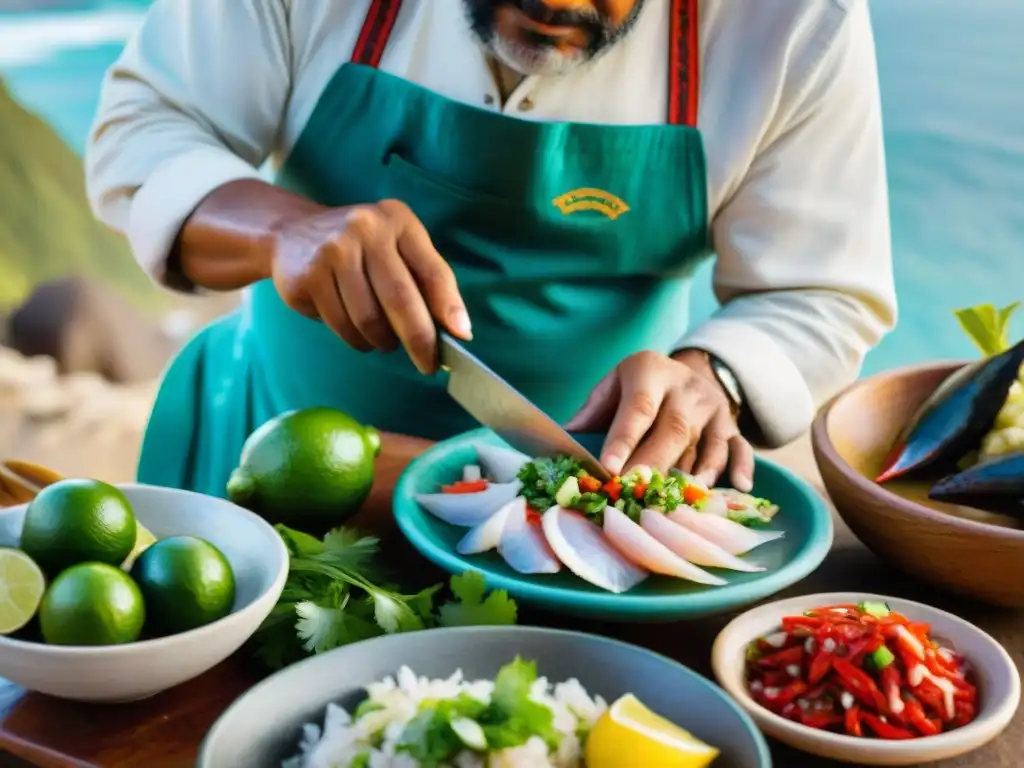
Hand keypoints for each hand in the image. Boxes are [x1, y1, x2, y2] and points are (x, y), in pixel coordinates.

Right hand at [270, 199, 470, 373]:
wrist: (292, 233)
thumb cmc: (361, 248)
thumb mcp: (397, 246)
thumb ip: (426, 280)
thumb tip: (458, 329)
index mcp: (397, 220)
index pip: (432, 270)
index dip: (449, 307)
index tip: (461, 336)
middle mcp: (365, 229)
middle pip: (401, 300)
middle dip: (419, 340)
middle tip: (428, 364)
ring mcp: (332, 252)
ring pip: (368, 321)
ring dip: (381, 342)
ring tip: (383, 340)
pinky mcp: (307, 277)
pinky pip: (340, 325)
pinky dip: (354, 338)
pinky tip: (353, 327)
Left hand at [565, 350, 754, 490]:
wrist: (687, 371)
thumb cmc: (638, 387)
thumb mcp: (613, 385)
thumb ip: (592, 412)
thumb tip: (561, 443)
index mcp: (650, 372)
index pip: (637, 408)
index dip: (623, 439)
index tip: (607, 468)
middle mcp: (685, 389)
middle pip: (673, 429)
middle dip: (653, 464)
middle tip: (633, 492)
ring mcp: (712, 408)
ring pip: (706, 444)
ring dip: (692, 474)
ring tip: (675, 501)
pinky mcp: (732, 425)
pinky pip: (740, 447)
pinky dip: (740, 468)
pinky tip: (737, 487)